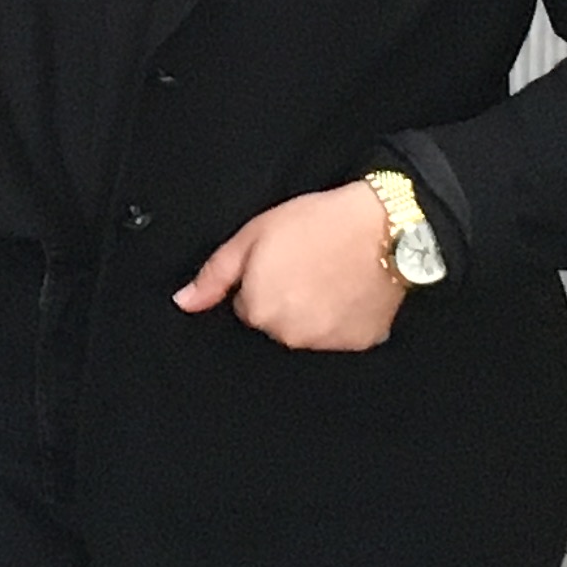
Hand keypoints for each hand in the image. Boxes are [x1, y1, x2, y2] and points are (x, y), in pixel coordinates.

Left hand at [171, 183, 407, 351]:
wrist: (383, 227)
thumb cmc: (319, 223)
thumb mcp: (253, 234)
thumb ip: (214, 274)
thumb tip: (184, 301)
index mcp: (258, 310)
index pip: (246, 306)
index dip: (261, 279)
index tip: (281, 259)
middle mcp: (288, 335)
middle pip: (275, 321)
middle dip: (284, 297)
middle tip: (306, 263)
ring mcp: (325, 343)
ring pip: (306, 330)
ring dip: (312, 309)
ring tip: (330, 273)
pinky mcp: (359, 344)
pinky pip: (340, 335)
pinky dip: (342, 317)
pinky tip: (349, 288)